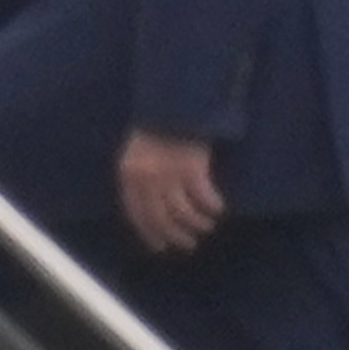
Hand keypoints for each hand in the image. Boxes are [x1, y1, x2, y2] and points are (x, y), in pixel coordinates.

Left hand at [117, 128, 225, 254]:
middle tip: (188, 244)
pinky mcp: (192, 168)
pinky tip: (219, 209)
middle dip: (175, 236)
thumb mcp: (138, 151)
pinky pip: (204, 199)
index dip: (150, 234)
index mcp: (129, 174)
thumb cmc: (158, 125)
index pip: (137, 214)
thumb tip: (151, 207)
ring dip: (197, 224)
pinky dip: (213, 207)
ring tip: (206, 227)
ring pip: (183, 213)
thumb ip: (139, 177)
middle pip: (160, 219)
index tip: (161, 247)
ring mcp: (169, 174)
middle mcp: (146, 179)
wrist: (174, 101)